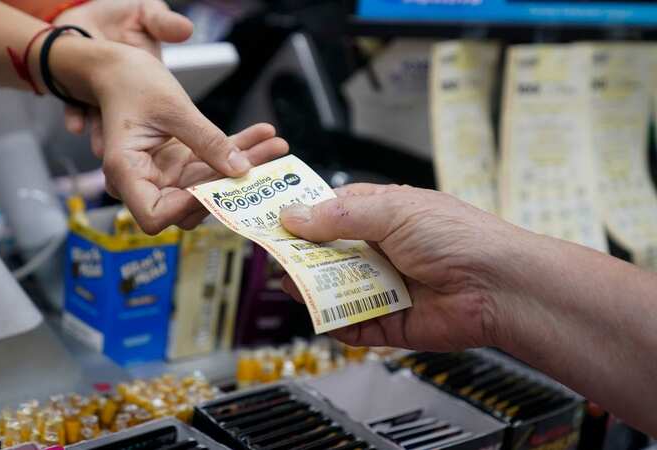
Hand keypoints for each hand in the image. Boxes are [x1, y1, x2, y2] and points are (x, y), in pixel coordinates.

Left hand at [54, 0, 192, 136]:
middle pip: (128, 118)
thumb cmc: (118, 14)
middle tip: (129, 150)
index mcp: (148, 81)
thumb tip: (185, 28)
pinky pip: (74, 108)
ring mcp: (99, 93)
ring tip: (101, 147)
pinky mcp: (75, 90)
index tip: (161, 135)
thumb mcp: (144, 14)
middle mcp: (125, 92)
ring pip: (102, 119)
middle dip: (126, 135)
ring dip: (100, 134)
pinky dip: (75, 117)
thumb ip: (162, 22)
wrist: (80, 12)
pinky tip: (76, 126)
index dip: (159, 121)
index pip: (157, 105)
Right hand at [84, 44, 286, 232]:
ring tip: (275, 145)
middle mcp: (144, 180)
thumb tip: (240, 170)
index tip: (216, 188)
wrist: (117, 69)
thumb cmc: (129, 82)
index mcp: (126, 171)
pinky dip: (238, 151)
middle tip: (267, 162)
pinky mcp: (181, 163)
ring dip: (244, 166)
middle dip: (230, 185)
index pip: (154, 216)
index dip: (185, 209)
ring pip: (210, 185)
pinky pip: (213, 165)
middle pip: (190, 204)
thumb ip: (206, 140)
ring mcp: (165, 174)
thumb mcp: (173, 107)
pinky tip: (263, 135)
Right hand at [279, 183, 524, 350]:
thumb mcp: (393, 212)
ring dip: (314, 289)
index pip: (333, 212)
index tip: (272, 220)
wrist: (500, 287)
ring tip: (291, 285)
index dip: (303, 216)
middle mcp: (383, 249)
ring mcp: (386, 286)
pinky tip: (322, 316)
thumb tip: (293, 216)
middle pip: (329, 253)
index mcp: (385, 215)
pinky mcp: (392, 322)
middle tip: (275, 258)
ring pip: (337, 289)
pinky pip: (355, 325)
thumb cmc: (458, 237)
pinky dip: (337, 323)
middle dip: (303, 256)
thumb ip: (339, 217)